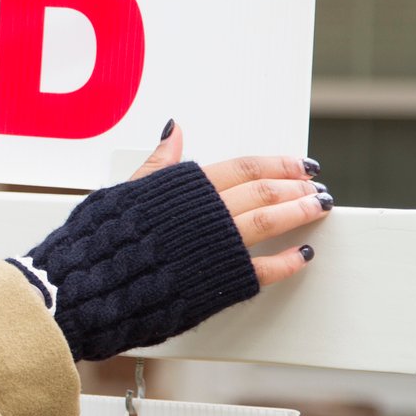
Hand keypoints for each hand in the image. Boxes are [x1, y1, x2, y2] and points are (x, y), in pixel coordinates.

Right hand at [125, 120, 329, 285]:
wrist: (96, 286)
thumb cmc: (105, 241)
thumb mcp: (127, 191)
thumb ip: (158, 163)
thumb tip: (173, 129)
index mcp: (185, 189)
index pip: (243, 168)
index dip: (276, 164)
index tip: (299, 164)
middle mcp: (207, 214)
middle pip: (263, 192)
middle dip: (295, 187)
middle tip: (315, 187)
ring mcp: (217, 248)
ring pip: (269, 222)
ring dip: (298, 212)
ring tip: (319, 207)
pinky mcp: (221, 281)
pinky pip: (264, 269)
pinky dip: (288, 262)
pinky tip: (303, 254)